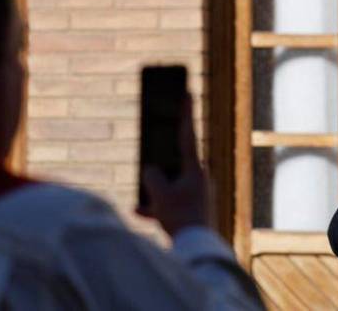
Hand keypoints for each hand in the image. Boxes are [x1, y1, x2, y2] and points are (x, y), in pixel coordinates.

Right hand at [136, 94, 210, 237]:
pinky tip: (138, 211)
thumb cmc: (180, 216)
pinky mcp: (192, 208)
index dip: (186, 112)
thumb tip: (150, 171)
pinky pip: (170, 202)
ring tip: (140, 190)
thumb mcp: (160, 194)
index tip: (187, 91)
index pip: (188, 134)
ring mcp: (197, 192)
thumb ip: (152, 177)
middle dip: (161, 155)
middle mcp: (199, 177)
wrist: (196, 246)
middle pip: (176, 159)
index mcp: (195, 167)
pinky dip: (155, 206)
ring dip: (155, 188)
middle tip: (154, 134)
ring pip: (171, 183)